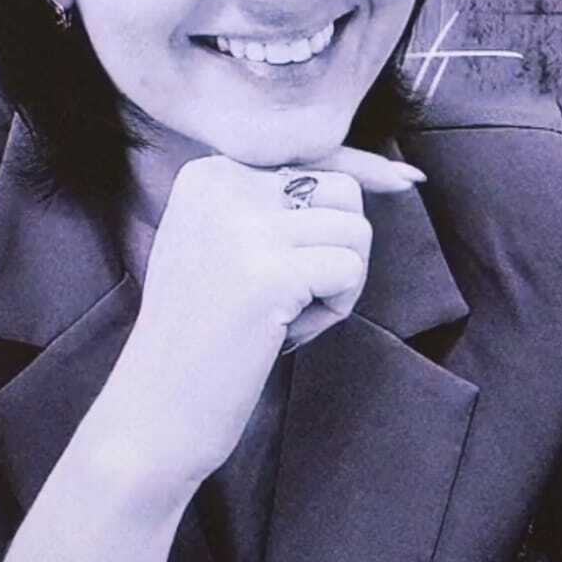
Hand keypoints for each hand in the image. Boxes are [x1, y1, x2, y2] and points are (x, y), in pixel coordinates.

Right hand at [112, 148, 423, 487]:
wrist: (157, 408)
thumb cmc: (206, 331)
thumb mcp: (229, 241)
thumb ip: (285, 203)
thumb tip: (397, 176)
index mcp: (210, 172)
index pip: (313, 154)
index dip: (358, 178)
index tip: (404, 181)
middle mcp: (223, 185)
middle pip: (342, 190)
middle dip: (336, 246)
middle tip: (289, 292)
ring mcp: (244, 226)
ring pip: (354, 230)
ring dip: (337, 281)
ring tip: (284, 313)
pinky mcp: (269, 272)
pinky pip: (350, 270)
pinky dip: (335, 307)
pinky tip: (287, 331)